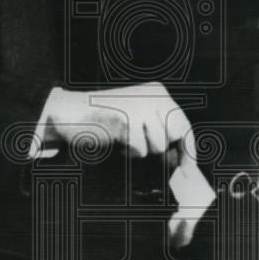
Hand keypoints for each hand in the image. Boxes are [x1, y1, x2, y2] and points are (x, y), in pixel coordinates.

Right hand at [41, 82, 193, 158]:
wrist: (69, 112)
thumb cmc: (104, 119)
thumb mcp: (138, 119)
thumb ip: (160, 131)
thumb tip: (180, 158)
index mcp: (159, 93)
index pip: (184, 123)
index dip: (188, 148)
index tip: (189, 167)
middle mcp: (155, 96)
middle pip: (176, 135)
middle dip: (161, 147)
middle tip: (140, 146)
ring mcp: (142, 106)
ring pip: (158, 144)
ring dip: (141, 149)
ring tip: (123, 137)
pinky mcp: (128, 119)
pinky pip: (140, 149)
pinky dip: (128, 151)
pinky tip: (115, 138)